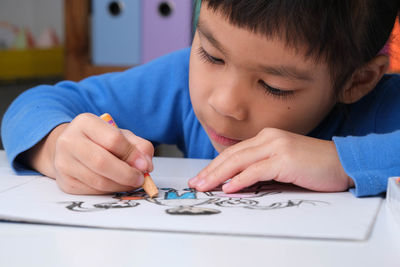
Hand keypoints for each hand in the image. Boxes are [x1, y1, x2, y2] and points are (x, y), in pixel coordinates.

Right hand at [25, 113, 153, 193]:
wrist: (72, 148)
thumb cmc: (100, 140)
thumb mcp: (121, 135)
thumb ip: (139, 146)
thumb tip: (146, 164)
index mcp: (85, 122)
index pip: (113, 140)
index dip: (132, 155)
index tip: (145, 165)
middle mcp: (69, 141)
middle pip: (102, 162)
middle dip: (126, 174)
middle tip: (141, 179)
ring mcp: (63, 162)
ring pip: (98, 181)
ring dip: (121, 185)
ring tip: (132, 182)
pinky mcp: (65, 182)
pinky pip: (93, 191)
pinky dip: (110, 191)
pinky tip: (117, 185)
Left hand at [189, 128, 353, 192]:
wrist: (343, 162)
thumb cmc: (313, 166)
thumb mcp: (282, 163)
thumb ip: (261, 169)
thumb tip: (238, 183)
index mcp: (266, 137)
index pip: (234, 152)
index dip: (215, 165)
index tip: (202, 177)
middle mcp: (268, 138)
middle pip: (231, 155)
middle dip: (210, 171)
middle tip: (196, 184)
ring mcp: (276, 146)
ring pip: (239, 162)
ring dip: (218, 175)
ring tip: (204, 187)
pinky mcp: (284, 159)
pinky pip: (256, 171)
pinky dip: (240, 180)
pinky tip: (228, 188)